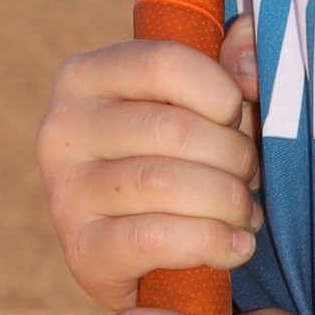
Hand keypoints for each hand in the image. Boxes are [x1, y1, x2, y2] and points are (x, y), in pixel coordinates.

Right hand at [38, 20, 260, 312]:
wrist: (146, 255)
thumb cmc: (181, 159)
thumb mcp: (206, 98)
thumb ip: (235, 59)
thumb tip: (247, 61)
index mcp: (86, 76)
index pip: (165, 64)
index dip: (222, 93)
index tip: (238, 120)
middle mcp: (63, 128)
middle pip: (173, 130)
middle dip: (234, 156)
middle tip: (251, 175)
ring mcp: (65, 192)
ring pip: (166, 184)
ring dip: (229, 201)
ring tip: (245, 210)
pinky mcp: (82, 251)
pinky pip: (156, 239)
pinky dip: (213, 242)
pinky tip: (236, 244)